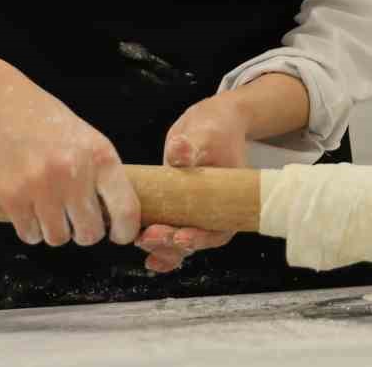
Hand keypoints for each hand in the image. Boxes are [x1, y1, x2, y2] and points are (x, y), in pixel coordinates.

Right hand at [0, 71, 139, 249]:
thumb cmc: (43, 120)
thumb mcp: (86, 138)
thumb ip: (101, 172)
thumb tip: (116, 214)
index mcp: (100, 156)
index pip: (127, 209)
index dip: (126, 231)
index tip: (119, 235)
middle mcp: (74, 173)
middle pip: (90, 233)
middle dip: (84, 232)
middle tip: (75, 220)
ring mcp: (42, 186)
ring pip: (59, 238)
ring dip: (54, 231)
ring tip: (48, 209)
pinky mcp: (12, 197)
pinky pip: (30, 234)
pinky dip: (30, 229)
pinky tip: (28, 209)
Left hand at [137, 91, 251, 273]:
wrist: (211, 123)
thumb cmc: (216, 129)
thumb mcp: (206, 135)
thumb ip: (190, 147)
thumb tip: (178, 148)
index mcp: (230, 200)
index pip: (218, 230)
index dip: (200, 238)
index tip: (180, 236)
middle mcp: (214, 211)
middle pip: (196, 239)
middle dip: (171, 244)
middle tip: (148, 237)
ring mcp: (195, 211)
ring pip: (181, 240)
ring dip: (162, 247)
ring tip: (141, 242)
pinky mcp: (179, 207)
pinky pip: (170, 229)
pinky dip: (158, 243)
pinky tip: (141, 245)